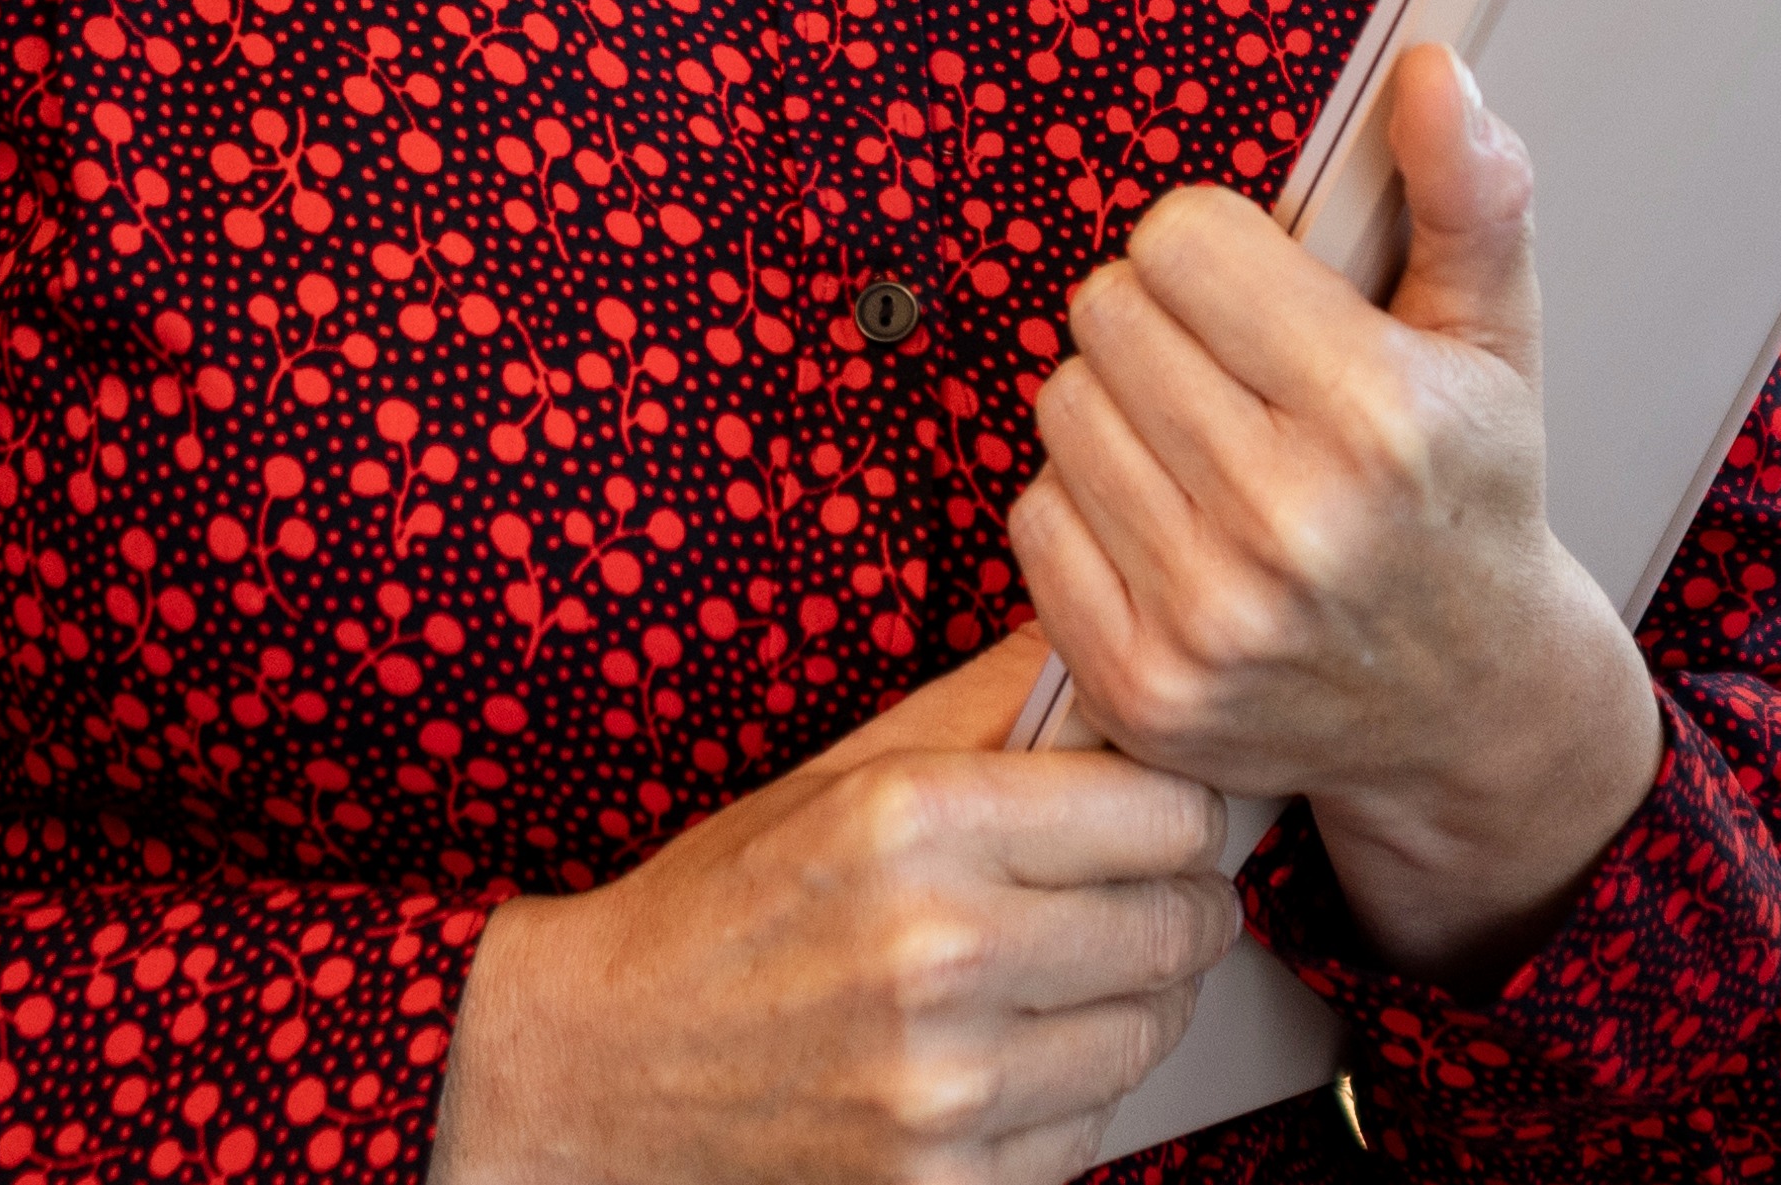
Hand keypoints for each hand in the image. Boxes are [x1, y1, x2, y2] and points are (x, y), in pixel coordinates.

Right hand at [433, 637, 1237, 1184]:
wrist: (599, 1067)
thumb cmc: (725, 910)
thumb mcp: (842, 775)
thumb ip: (996, 707)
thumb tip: (1119, 653)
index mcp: (914, 822)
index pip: (1170, 813)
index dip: (1176, 812)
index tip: (1151, 820)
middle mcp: (937, 951)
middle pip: (1181, 924)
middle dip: (1173, 905)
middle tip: (1127, 898)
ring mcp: (943, 1085)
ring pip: (1152, 1031)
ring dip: (1129, 1004)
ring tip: (1057, 978)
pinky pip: (1092, 1129)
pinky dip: (1066, 1095)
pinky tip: (1003, 1058)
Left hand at [1016, 44, 1662, 979]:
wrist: (1473, 707)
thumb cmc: (1471, 499)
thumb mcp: (1496, 337)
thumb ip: (1466, 192)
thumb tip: (1428, 73)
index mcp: (1380, 416)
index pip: (1181, 239)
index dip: (1220, 251)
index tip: (1267, 297)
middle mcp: (1290, 522)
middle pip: (1108, 313)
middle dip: (1167, 322)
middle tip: (1237, 374)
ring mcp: (1208, 616)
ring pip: (1063, 407)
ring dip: (1122, 410)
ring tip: (1207, 447)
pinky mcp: (1143, 687)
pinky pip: (1035, 519)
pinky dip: (1089, 509)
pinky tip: (1173, 526)